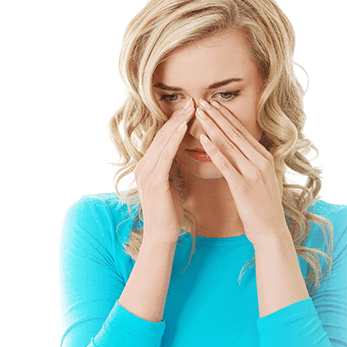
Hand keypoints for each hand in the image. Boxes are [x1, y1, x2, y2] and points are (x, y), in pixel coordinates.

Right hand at [134, 99, 194, 247]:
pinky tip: (184, 127)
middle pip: (162, 135)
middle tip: (192, 100)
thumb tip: (177, 155)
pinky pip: (165, 155)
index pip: (163, 139)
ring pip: (163, 141)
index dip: (175, 122)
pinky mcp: (153, 180)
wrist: (162, 235)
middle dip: (177, 116)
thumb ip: (170, 168)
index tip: (190, 108)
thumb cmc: (169, 212)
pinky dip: (174, 139)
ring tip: (191, 107)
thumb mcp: (170, 185)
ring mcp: (146, 172)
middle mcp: (144, 166)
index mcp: (148, 166)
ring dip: (177, 122)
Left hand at [195, 99, 285, 248]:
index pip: (242, 131)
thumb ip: (254, 162)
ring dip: (212, 127)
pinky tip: (203, 139)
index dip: (226, 116)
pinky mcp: (242, 186)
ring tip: (200, 113)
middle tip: (202, 101)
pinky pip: (225, 164)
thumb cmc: (264, 206)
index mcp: (264, 157)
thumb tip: (245, 150)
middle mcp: (260, 160)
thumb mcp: (264, 178)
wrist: (271, 229)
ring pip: (229, 144)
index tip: (214, 104)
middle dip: (217, 116)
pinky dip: (213, 150)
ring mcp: (252, 172)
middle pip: (234, 133)